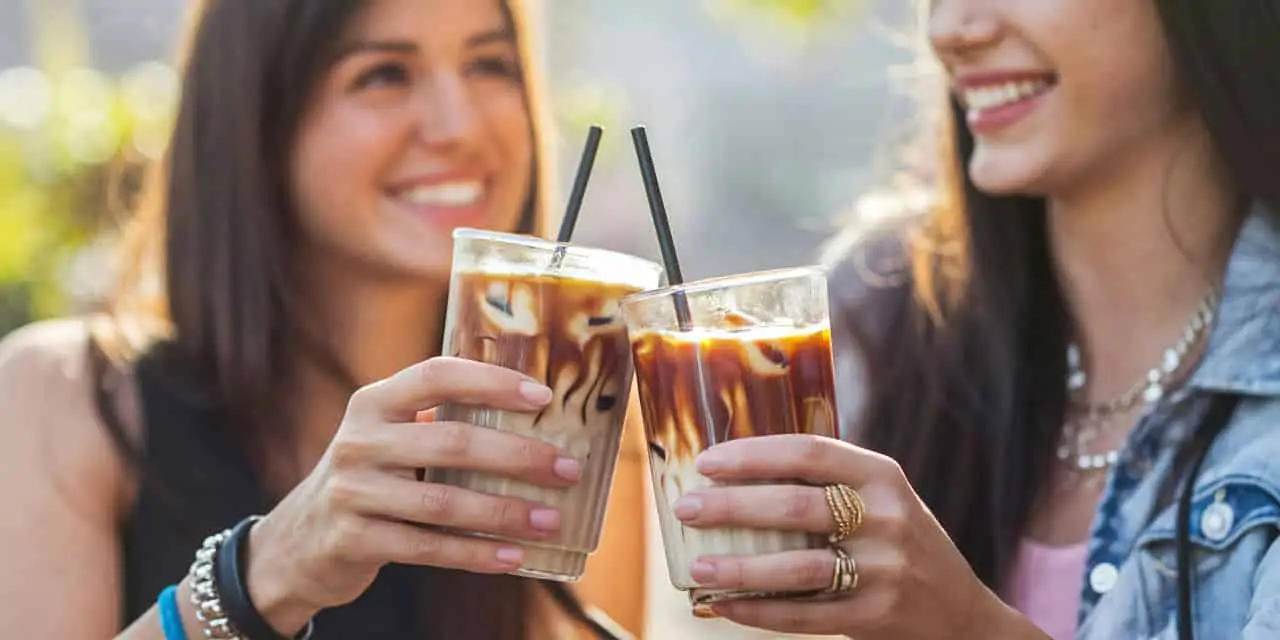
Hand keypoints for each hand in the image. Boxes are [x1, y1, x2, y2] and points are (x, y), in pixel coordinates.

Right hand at [241, 357, 582, 633]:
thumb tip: (533, 423)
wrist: (296, 542)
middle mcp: (360, 441)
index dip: (491, 381)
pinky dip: (476, 553)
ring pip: (445, 502)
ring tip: (551, 519)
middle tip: (567, 468)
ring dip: (506, 512)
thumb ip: (438, 422)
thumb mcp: (387, 439)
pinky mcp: (354, 539)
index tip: (542, 397)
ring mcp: (353, 492)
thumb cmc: (369, 480)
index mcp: (374, 402)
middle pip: (452, 442)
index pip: (437, 375)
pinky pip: (428, 548)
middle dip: (518, 456)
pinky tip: (515, 556)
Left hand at [671, 434, 1034, 639]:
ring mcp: (885, 569)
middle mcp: (886, 517)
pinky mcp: (877, 615)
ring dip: (740, 568)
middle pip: (796, 506)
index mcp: (881, 476)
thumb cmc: (899, 543)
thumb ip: (826, 483)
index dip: (752, 455)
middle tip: (687, 509)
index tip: (706, 462)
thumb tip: (731, 475)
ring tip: (698, 566)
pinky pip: (806, 614)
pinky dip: (760, 610)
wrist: (961, 613)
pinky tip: (725, 606)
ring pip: (799, 566)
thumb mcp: (879, 499)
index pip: (809, 452)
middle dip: (732, 507)